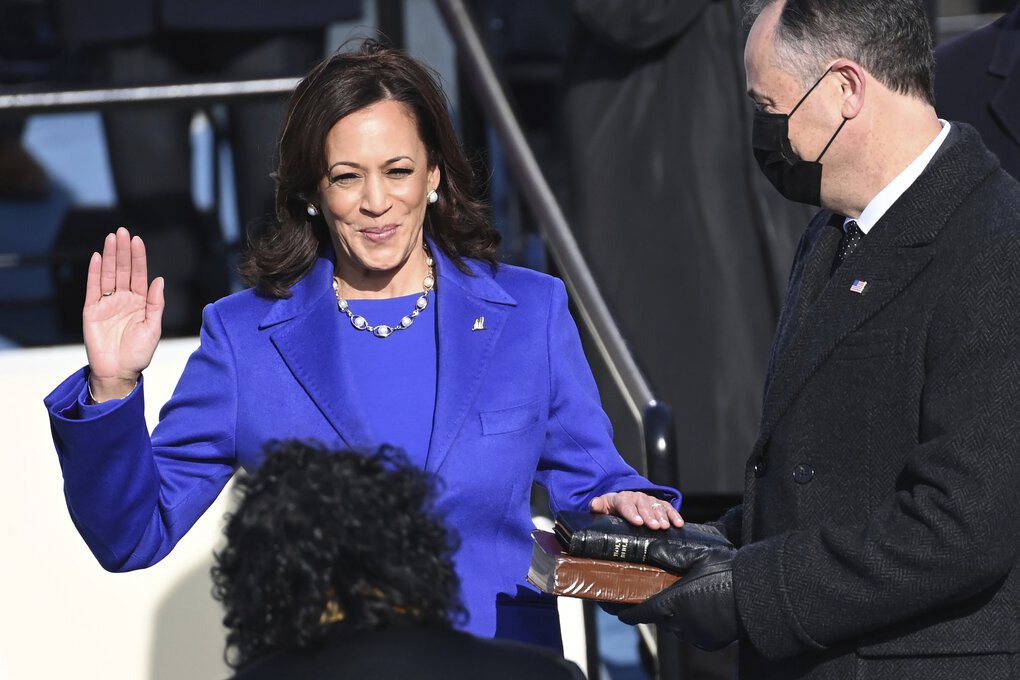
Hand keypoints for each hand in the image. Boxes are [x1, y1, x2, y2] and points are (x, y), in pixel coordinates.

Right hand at [83, 227, 164, 401]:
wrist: (119, 372)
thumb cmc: (138, 353)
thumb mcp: (153, 328)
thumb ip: (155, 304)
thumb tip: (159, 280)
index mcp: (140, 302)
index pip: (138, 274)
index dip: (138, 257)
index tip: (137, 240)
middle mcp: (123, 299)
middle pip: (122, 270)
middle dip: (123, 251)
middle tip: (122, 231)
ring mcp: (107, 304)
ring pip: (107, 275)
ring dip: (108, 256)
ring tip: (111, 238)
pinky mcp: (92, 311)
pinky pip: (93, 288)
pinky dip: (93, 273)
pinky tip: (95, 257)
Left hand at [589, 491, 683, 529]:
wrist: (622, 501)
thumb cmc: (612, 508)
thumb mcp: (603, 507)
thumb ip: (597, 506)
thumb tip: (593, 505)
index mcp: (622, 498)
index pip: (626, 504)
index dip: (632, 513)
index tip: (638, 522)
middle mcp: (637, 497)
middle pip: (644, 506)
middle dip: (649, 516)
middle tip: (654, 527)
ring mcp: (649, 500)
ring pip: (657, 506)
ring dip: (662, 516)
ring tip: (665, 526)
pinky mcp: (659, 504)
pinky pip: (668, 508)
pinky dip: (674, 515)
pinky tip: (679, 524)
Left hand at [616, 540, 737, 650]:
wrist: (756, 595)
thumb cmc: (726, 573)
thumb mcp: (696, 557)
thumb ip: (670, 555)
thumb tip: (650, 549)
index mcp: (672, 603)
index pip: (639, 613)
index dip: (625, 612)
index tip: (617, 609)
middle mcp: (680, 623)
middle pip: (658, 618)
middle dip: (654, 608)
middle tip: (653, 593)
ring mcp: (694, 635)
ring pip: (675, 627)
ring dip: (673, 616)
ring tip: (680, 598)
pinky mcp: (708, 641)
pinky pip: (692, 633)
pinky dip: (690, 623)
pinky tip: (697, 608)